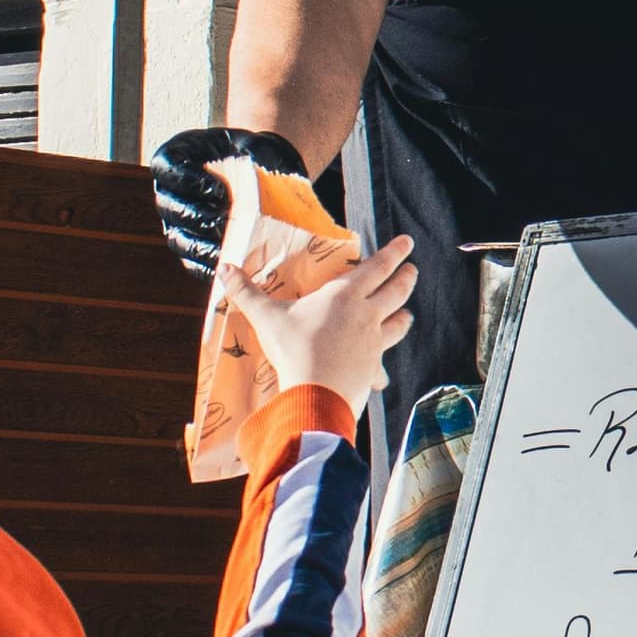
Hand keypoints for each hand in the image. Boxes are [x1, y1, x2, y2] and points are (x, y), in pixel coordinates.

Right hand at [148, 127, 307, 275]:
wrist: (265, 172)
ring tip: (223, 250)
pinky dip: (203, 267)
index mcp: (175, 159)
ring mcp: (178, 221)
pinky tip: (222, 270)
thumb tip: (265, 174)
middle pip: (171, 208)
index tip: (217, 190)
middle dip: (196, 217)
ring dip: (199, 247)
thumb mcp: (257, 146)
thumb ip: (255, 156)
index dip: (186, 181)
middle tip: (222, 223)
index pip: (166, 168)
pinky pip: (190, 261)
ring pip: (177, 238)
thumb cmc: (255, 154)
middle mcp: (170, 191)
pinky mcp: (192, 245)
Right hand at [219, 236, 415, 416]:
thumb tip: (224, 268)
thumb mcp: (267, 318)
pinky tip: (382, 377)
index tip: (407, 242)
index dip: (394, 252)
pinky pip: (382, 367)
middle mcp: (367, 316)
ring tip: (408, 314)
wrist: (316, 394)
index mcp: (346, 296)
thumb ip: (246, 292)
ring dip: (404, 317)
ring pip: (398, 325)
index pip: (377, 267)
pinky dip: (382, 370)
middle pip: (395, 292)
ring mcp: (374, 343)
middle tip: (413, 269)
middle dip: (406, 278)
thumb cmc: (295, 349)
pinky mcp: (372, 369)